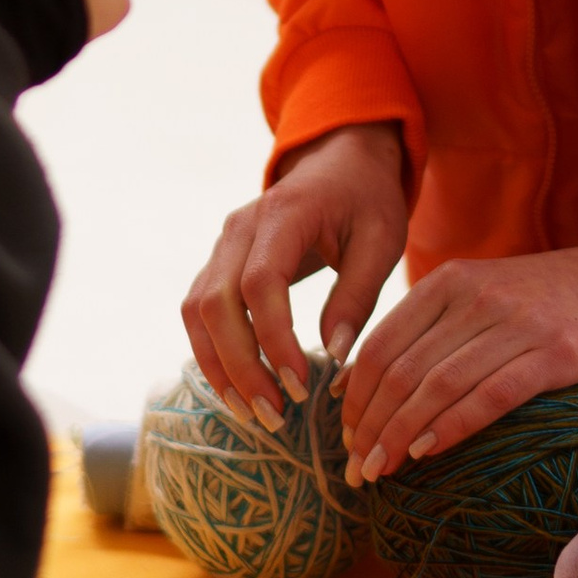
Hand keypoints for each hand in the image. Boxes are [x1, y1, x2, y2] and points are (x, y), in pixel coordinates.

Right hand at [184, 122, 409, 423]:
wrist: (339, 160)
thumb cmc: (366, 200)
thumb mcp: (382, 241)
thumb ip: (358, 296)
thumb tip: (333, 355)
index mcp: (284, 215)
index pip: (260, 283)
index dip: (274, 339)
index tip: (302, 386)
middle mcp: (240, 227)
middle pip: (214, 303)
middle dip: (240, 367)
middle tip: (275, 416)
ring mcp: (223, 244)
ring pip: (196, 312)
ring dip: (219, 367)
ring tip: (253, 413)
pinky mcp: (219, 263)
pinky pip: (200, 312)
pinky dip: (214, 353)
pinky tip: (241, 389)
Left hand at [337, 242, 577, 481]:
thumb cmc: (530, 300)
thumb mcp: (472, 294)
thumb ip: (422, 330)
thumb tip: (354, 385)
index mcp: (448, 282)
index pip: (382, 344)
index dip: (355, 395)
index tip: (344, 435)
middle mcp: (477, 297)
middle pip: (404, 370)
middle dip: (371, 424)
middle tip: (356, 466)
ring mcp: (518, 324)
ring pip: (439, 386)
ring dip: (401, 434)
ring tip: (380, 469)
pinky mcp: (556, 353)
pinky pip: (492, 395)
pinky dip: (454, 426)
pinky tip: (427, 452)